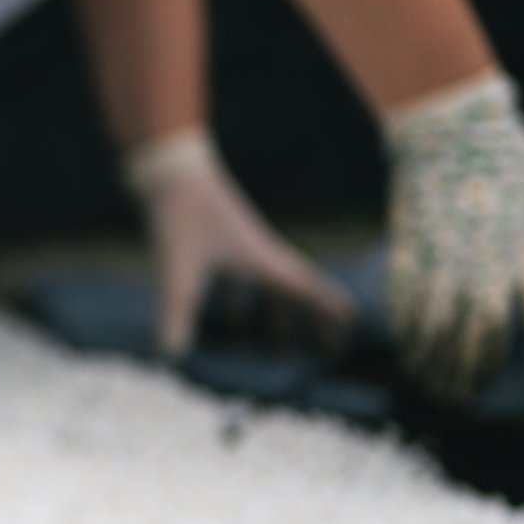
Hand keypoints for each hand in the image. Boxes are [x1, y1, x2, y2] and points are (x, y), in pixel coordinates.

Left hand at [127, 132, 356, 357]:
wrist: (168, 168)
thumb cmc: (182, 215)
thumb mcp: (180, 268)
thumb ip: (179, 311)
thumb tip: (175, 355)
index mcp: (263, 260)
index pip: (308, 290)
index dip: (329, 310)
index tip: (355, 329)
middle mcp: (258, 254)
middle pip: (293, 293)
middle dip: (310, 322)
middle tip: (328, 350)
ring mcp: (237, 247)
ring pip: (266, 287)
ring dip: (275, 313)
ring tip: (278, 342)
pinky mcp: (214, 243)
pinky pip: (236, 279)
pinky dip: (237, 301)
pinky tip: (226, 319)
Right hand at [383, 74, 523, 400]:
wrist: (448, 134)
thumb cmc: (517, 171)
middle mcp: (487, 266)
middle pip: (486, 336)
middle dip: (482, 373)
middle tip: (477, 396)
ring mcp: (445, 263)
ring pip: (441, 332)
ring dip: (441, 367)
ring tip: (445, 389)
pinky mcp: (411, 257)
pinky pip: (409, 311)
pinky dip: (412, 340)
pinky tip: (415, 356)